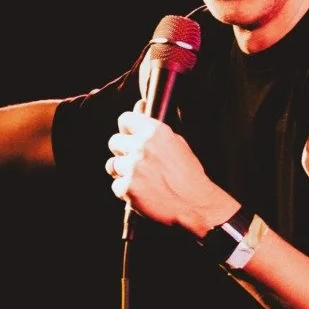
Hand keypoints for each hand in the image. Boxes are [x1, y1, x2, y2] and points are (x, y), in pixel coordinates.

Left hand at [105, 99, 227, 233]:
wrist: (196, 204)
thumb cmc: (188, 173)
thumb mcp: (176, 142)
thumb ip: (153, 126)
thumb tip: (139, 104)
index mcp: (155, 132)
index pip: (125, 119)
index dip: (127, 130)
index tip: (131, 138)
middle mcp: (142, 146)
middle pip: (114, 142)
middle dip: (123, 152)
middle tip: (137, 163)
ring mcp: (133, 168)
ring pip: (112, 165)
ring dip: (123, 172)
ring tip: (142, 180)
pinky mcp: (128, 188)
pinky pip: (116, 185)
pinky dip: (127, 191)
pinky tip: (144, 193)